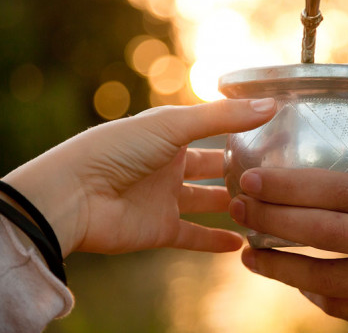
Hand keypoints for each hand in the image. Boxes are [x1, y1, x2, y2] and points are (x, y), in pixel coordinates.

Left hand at [0, 98, 275, 255]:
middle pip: (212, 168)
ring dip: (231, 205)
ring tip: (263, 207)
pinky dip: (215, 241)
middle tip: (272, 175)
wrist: (74, 196)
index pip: (212, 131)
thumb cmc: (117, 150)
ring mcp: (164, 198)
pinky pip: (193, 235)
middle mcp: (168, 164)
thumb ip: (223, 117)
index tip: (273, 134)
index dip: (239, 132)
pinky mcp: (159, 229)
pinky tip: (240, 242)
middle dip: (238, 171)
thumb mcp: (173, 124)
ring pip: (206, 202)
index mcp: (169, 133)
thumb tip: (271, 105)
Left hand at [229, 161, 347, 331]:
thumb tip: (322, 166)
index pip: (337, 189)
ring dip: (278, 265)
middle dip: (269, 219)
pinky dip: (310, 291)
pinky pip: (340, 305)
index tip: (251, 178)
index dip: (286, 185)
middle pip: (321, 231)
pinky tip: (293, 276)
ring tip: (250, 251)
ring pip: (322, 277)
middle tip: (239, 207)